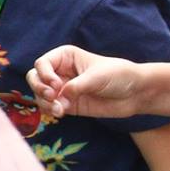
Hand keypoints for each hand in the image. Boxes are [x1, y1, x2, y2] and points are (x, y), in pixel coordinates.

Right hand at [27, 46, 151, 119]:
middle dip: (39, 88)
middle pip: (34, 78)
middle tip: (52, 96)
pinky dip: (51, 111)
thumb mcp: (97, 77)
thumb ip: (77, 86)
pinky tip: (61, 113)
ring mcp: (63, 89)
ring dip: (45, 103)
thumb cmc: (119, 75)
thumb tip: (60, 98)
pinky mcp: (67, 104)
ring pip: (39, 95)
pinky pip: (49, 107)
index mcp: (66, 57)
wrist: (135, 93)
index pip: (42, 63)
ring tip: (60, 110)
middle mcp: (61, 72)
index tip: (57, 85)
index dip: (44, 75)